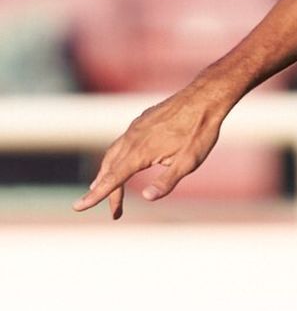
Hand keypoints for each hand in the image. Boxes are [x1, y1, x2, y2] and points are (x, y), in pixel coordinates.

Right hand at [73, 86, 228, 218]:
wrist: (204, 97)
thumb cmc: (199, 132)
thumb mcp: (189, 162)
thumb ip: (167, 181)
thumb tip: (146, 198)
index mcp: (140, 152)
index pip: (112, 179)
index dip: (95, 196)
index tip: (78, 207)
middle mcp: (131, 139)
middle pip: (110, 170)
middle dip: (107, 192)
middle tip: (115, 213)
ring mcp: (134, 128)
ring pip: (112, 154)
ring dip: (107, 174)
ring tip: (106, 190)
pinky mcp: (141, 121)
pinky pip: (121, 143)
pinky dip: (115, 157)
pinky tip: (121, 162)